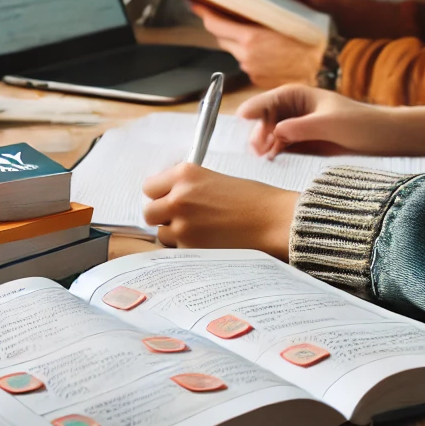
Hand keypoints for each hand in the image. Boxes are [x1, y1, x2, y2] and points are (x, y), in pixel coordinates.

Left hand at [142, 163, 298, 258]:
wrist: (276, 221)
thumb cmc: (253, 200)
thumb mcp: (213, 179)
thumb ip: (186, 187)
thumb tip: (165, 199)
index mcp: (185, 173)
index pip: (149, 187)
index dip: (159, 196)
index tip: (168, 200)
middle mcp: (179, 196)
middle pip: (148, 212)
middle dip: (162, 217)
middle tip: (182, 220)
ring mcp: (183, 224)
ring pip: (161, 234)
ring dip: (175, 235)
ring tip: (201, 232)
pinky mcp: (191, 248)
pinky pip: (177, 251)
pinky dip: (188, 250)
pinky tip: (208, 243)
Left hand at [190, 4, 322, 87]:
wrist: (329, 65)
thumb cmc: (312, 38)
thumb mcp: (284, 16)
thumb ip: (258, 12)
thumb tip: (241, 6)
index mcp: (251, 39)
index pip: (215, 23)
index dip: (203, 12)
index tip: (195, 3)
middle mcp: (247, 57)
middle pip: (221, 37)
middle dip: (219, 23)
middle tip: (219, 10)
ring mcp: (252, 70)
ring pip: (235, 50)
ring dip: (236, 38)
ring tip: (247, 26)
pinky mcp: (259, 80)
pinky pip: (247, 61)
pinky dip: (249, 52)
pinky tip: (263, 45)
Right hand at [237, 84, 395, 157]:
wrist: (387, 140)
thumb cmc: (362, 124)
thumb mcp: (330, 124)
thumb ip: (301, 128)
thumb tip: (275, 132)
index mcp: (299, 95)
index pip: (269, 99)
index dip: (255, 108)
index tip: (242, 117)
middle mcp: (294, 110)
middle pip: (266, 119)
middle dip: (259, 131)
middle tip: (257, 148)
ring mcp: (298, 128)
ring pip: (271, 135)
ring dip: (265, 144)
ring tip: (262, 156)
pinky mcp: (304, 145)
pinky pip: (282, 148)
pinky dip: (275, 153)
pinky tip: (272, 160)